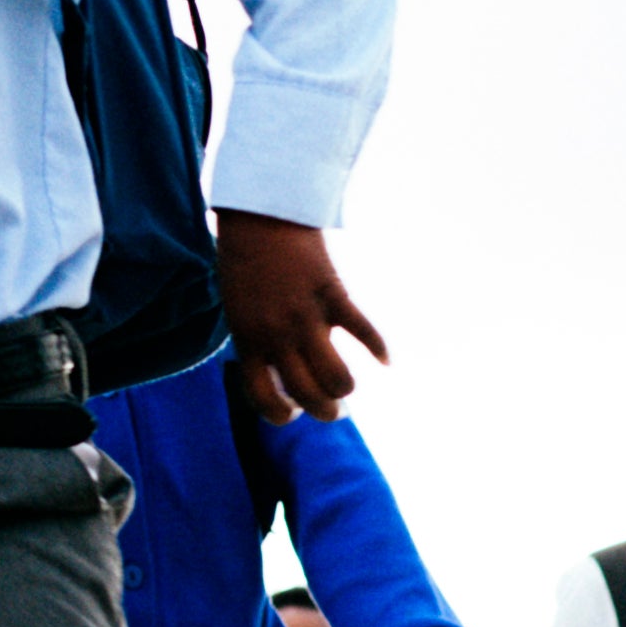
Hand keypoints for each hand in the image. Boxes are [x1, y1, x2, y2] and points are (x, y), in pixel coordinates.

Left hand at [215, 213, 385, 420]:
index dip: (282, 414)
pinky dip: (379, 348)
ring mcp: (307, 316)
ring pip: (338, 377)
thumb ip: (258, 338)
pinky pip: (363, 331)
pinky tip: (386, 361)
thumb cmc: (244, 258)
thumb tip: (281, 371)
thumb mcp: (238, 305)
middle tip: (333, 408)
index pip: (263, 399)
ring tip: (348, 387)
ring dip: (346, 389)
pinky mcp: (332, 293)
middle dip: (325, 411)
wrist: (259, 212)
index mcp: (248, 339)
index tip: (294, 410)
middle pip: (308, 396)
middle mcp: (277, 335)